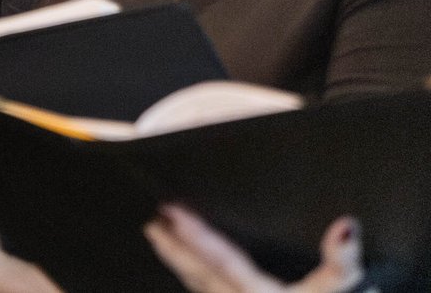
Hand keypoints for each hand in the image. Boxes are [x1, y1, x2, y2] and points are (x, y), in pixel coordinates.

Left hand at [145, 206, 373, 292]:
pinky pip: (207, 292)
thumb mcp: (342, 287)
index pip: (219, 257)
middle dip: (172, 246)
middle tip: (151, 223)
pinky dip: (192, 277)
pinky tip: (188, 269)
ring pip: (198, 284)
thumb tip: (345, 226)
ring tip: (159, 238)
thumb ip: (342, 258)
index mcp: (257, 291)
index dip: (194, 232)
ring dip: (177, 260)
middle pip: (197, 271)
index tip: (171, 211)